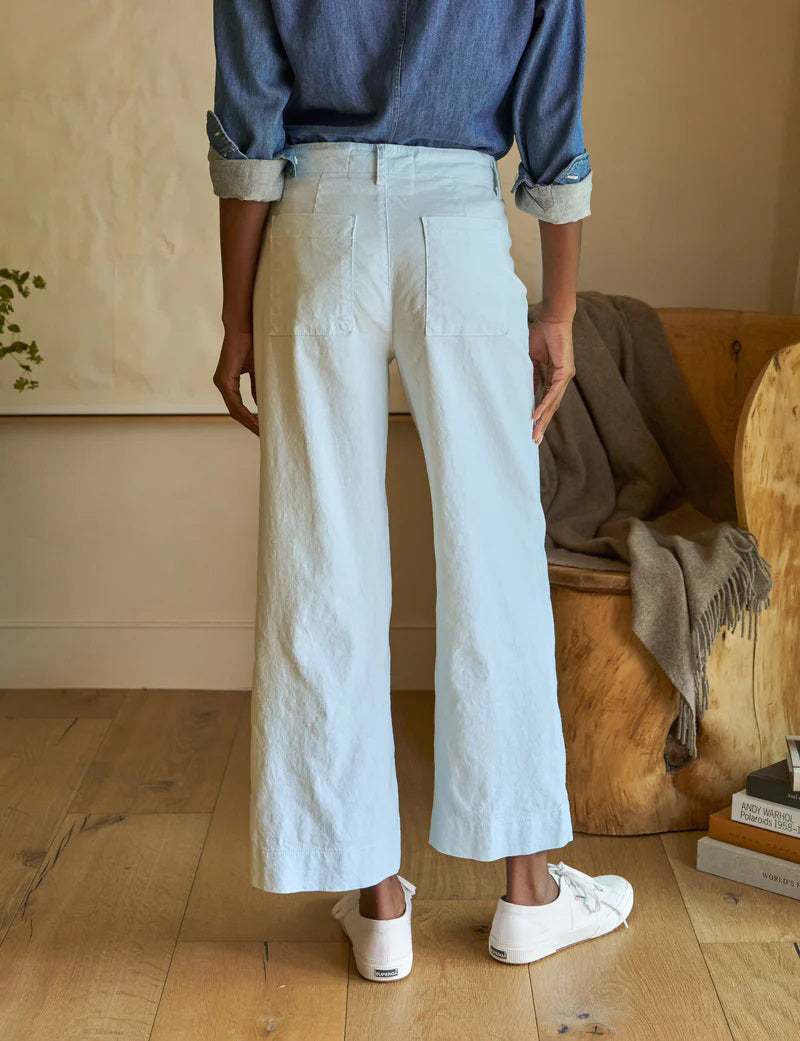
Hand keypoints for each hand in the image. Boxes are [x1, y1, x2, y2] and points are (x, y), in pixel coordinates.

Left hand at [213, 328, 258, 435]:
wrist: (244, 326)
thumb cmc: (253, 343)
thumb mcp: (259, 371)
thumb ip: (259, 388)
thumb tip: (264, 405)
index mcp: (229, 383)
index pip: (240, 408)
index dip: (252, 420)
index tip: (264, 429)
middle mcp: (223, 384)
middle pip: (237, 413)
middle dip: (252, 426)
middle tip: (266, 436)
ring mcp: (222, 383)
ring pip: (235, 411)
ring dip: (250, 423)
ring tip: (263, 432)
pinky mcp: (224, 380)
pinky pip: (235, 403)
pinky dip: (246, 413)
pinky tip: (257, 421)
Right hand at [528, 316, 575, 443]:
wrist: (552, 319)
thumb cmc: (542, 334)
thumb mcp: (532, 360)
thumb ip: (532, 376)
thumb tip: (526, 392)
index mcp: (555, 377)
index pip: (547, 401)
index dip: (539, 416)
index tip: (531, 429)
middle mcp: (562, 379)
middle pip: (552, 407)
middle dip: (542, 424)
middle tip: (534, 440)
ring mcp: (565, 376)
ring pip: (554, 403)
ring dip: (543, 419)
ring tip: (535, 433)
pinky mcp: (565, 371)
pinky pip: (553, 392)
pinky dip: (544, 404)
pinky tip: (537, 415)